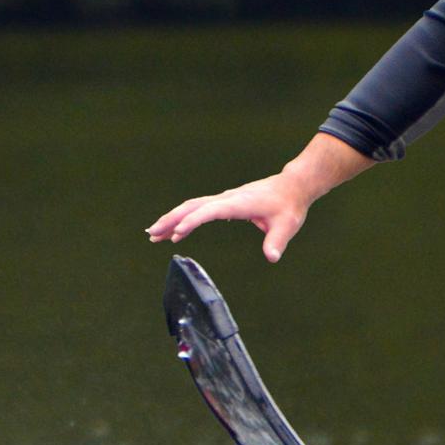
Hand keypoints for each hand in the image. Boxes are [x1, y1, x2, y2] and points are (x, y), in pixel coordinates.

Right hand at [148, 132, 373, 263]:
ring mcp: (224, 199)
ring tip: (154, 233)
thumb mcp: (287, 225)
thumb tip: (272, 257)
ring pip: (191, 206)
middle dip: (170, 219)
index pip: (209, 210)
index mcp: (239, 203)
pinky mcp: (224, 203)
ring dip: (172, 218)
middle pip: (191, 206)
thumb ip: (277, 241)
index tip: (176, 233)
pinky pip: (198, 208)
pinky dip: (182, 217)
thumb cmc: (289, 206)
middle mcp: (227, 199)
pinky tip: (174, 229)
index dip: (192, 221)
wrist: (292, 187)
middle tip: (152, 234)